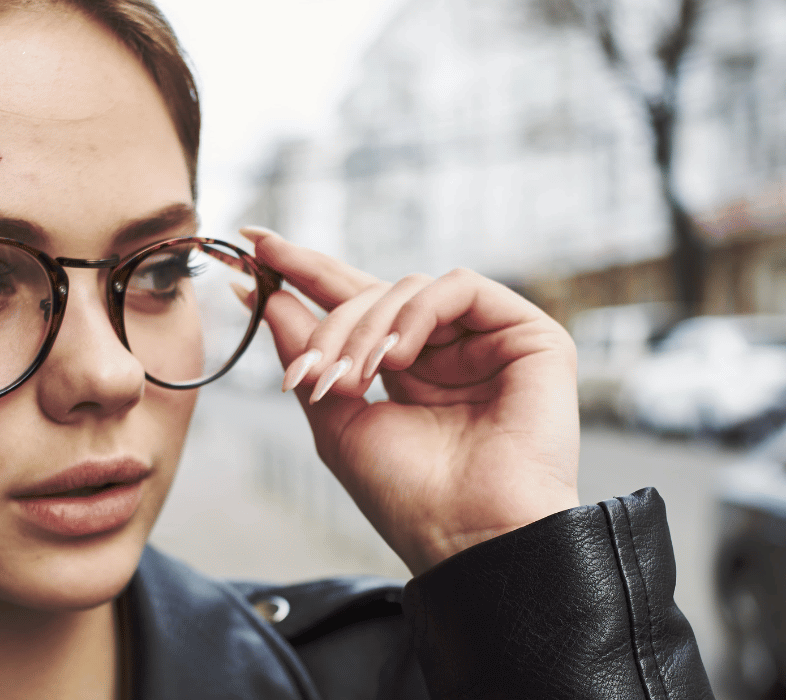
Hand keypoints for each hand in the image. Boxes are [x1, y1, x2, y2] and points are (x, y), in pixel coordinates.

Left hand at [240, 227, 580, 574]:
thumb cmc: (411, 499)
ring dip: (368, 325)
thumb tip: (266, 296)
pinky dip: (417, 313)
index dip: (306, 271)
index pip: (355, 305)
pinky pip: (460, 287)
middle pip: (376, 290)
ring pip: (410, 288)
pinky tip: (400, 357)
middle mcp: (449, 350)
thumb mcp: (338, 423)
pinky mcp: (530, 336)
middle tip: (306, 365)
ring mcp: (489, 341)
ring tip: (353, 377)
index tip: (255, 243)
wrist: (471, 537)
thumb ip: (307, 354)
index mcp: (409, 373)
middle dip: (330, 316)